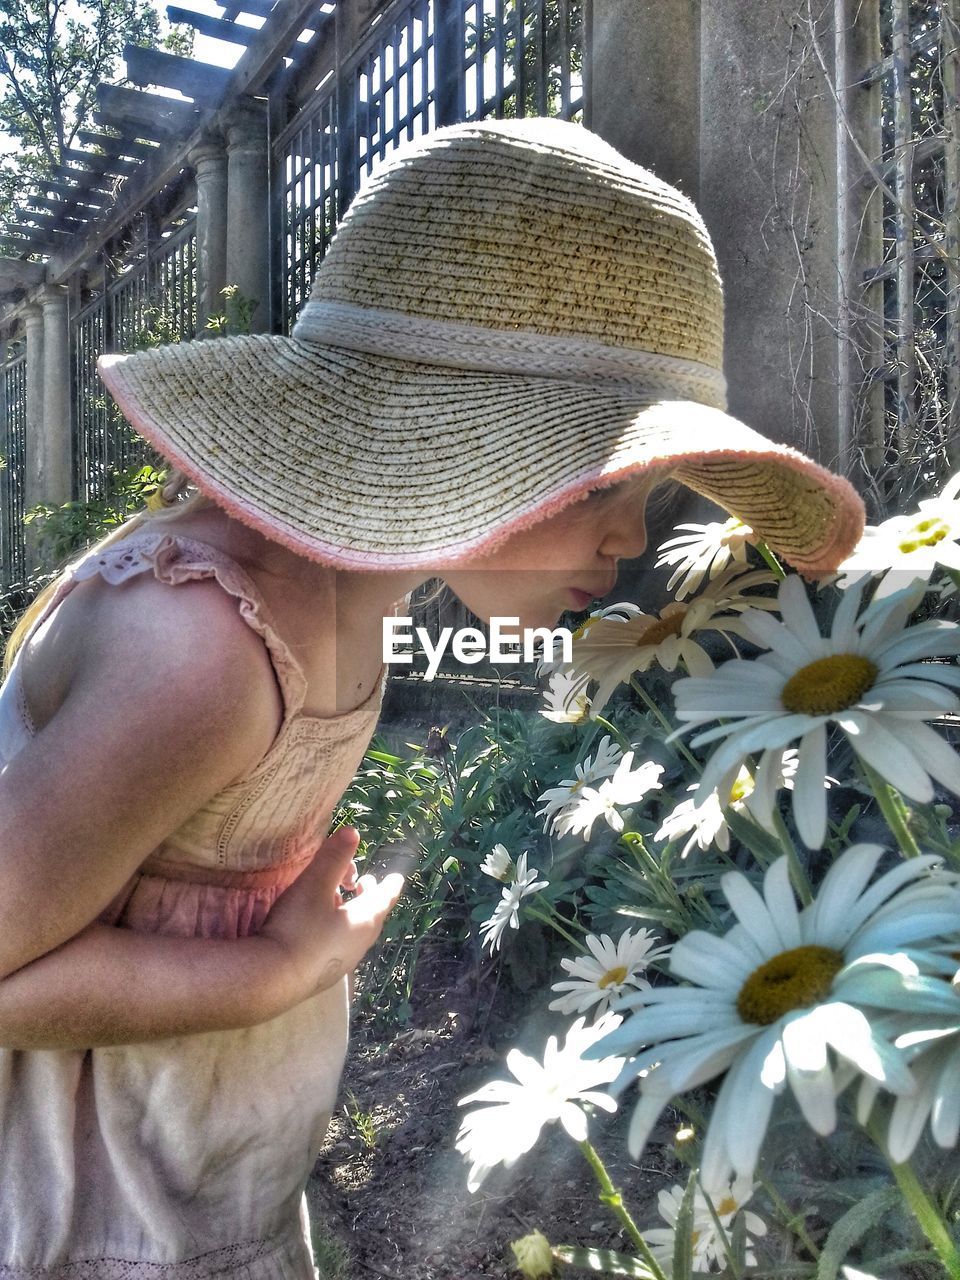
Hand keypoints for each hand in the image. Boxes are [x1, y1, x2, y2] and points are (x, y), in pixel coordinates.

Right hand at [259, 826, 404, 1005]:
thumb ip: (334, 858)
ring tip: (340, 899)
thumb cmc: (299, 927)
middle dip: (369, 895)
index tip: (396, 876)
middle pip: (372, 914)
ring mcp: (344, 960)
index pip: (385, 897)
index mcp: (366, 919)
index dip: (390, 884)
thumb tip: (353, 832)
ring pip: (356, 930)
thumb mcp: (315, 885)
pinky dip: (339, 927)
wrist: (274, 979)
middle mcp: (361, 942)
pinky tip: (321, 926)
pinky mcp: (325, 972)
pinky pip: (341, 943)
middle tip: (363, 882)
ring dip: (352, 911)